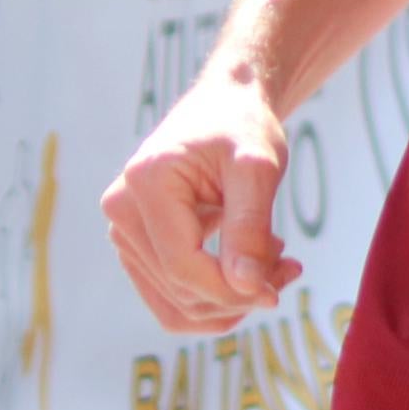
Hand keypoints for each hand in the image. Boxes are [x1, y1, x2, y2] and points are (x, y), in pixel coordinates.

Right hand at [101, 68, 300, 333]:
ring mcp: (123, 230)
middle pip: (180, 289)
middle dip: (239, 293)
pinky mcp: (135, 244)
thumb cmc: (242, 126)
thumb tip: (246, 288)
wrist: (224, 107)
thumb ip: (250, 226)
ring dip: (230, 298)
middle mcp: (121, 209)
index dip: (233, 290)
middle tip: (287, 268)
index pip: (184, 267)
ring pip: (176, 302)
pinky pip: (170, 297)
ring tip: (273, 261)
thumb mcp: (258, 168)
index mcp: (147, 183)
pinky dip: (213, 296)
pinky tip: (250, 269)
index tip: (280, 287)